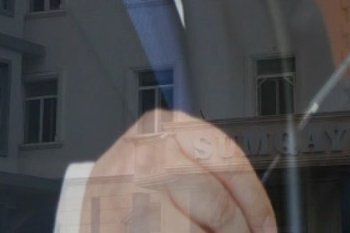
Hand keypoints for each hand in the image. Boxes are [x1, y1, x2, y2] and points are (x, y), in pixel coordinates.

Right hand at [82, 110, 277, 231]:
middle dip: (238, 230)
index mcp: (168, 127)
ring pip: (198, 227)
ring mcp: (133, 188)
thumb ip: (208, 173)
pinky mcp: (128, 220)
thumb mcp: (168, 161)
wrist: (82, 210)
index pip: (228, 158)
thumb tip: (255, 211)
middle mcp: (150, 151)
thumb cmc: (131, 188)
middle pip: (217, 200)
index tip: (267, 226)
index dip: (256, 200)